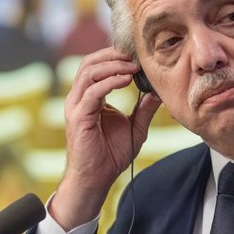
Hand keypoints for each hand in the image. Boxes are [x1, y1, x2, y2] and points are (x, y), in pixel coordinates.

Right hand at [49, 48, 160, 229]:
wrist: (96, 179)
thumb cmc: (111, 155)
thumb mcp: (135, 127)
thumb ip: (144, 108)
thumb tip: (158, 91)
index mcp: (90, 97)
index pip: (97, 66)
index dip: (116, 57)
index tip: (138, 55)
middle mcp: (79, 98)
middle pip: (89, 62)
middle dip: (113, 55)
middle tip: (135, 55)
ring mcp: (76, 106)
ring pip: (88, 72)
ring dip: (112, 65)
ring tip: (133, 66)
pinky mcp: (78, 117)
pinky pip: (91, 91)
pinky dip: (109, 82)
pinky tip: (126, 80)